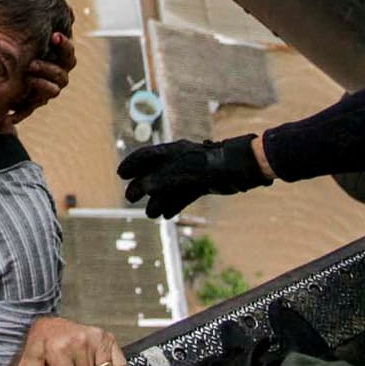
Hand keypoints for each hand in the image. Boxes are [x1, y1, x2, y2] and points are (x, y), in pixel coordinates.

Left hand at [9, 31, 75, 125]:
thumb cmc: (17, 45)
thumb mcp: (27, 32)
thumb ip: (45, 23)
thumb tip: (71, 10)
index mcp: (57, 59)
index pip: (67, 54)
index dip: (63, 46)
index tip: (54, 36)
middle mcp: (54, 76)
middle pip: (61, 75)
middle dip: (49, 68)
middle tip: (33, 63)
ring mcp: (43, 91)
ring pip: (50, 91)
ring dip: (40, 86)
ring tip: (27, 79)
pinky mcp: (28, 104)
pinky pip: (27, 111)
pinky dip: (19, 113)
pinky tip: (8, 116)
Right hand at [118, 136, 269, 218]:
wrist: (243, 168)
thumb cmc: (214, 165)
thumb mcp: (186, 172)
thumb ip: (164, 178)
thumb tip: (144, 186)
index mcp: (175, 151)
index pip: (148, 155)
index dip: (133, 164)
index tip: (121, 174)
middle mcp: (181, 160)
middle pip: (156, 172)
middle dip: (142, 185)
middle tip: (129, 198)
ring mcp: (191, 171)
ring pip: (169, 186)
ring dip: (158, 199)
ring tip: (150, 214)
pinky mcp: (203, 182)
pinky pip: (183, 194)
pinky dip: (174, 203)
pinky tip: (166, 214)